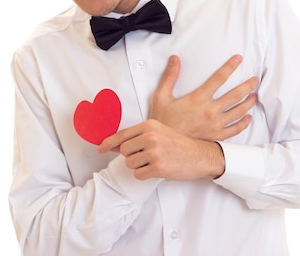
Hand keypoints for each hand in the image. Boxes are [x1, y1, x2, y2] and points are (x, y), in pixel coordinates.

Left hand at [98, 120, 224, 180]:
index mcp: (150, 125)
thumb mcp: (159, 133)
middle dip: (131, 156)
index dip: (107, 143)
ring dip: (138, 166)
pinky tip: (156, 170)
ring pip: (130, 163)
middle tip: (146, 157)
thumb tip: (113, 144)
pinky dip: (144, 175)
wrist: (200, 155)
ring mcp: (155, 152)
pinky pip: (138, 174)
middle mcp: (151, 136)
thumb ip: (137, 137)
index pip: (122, 135)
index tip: (99, 149)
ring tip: (153, 162)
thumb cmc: (178, 144)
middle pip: (124, 151)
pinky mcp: (158, 167)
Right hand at [150, 55, 258, 140]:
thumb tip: (175, 59)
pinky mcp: (216, 136)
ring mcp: (215, 125)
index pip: (219, 78)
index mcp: (198, 99)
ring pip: (239, 112)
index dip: (230, 66)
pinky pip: (235, 129)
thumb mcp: (161, 97)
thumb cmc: (163, 122)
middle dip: (248, 85)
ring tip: (254, 95)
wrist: (165, 147)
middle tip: (255, 79)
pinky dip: (244, 123)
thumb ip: (170, 77)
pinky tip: (248, 118)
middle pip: (235, 95)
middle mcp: (210, 111)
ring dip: (249, 102)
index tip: (238, 59)